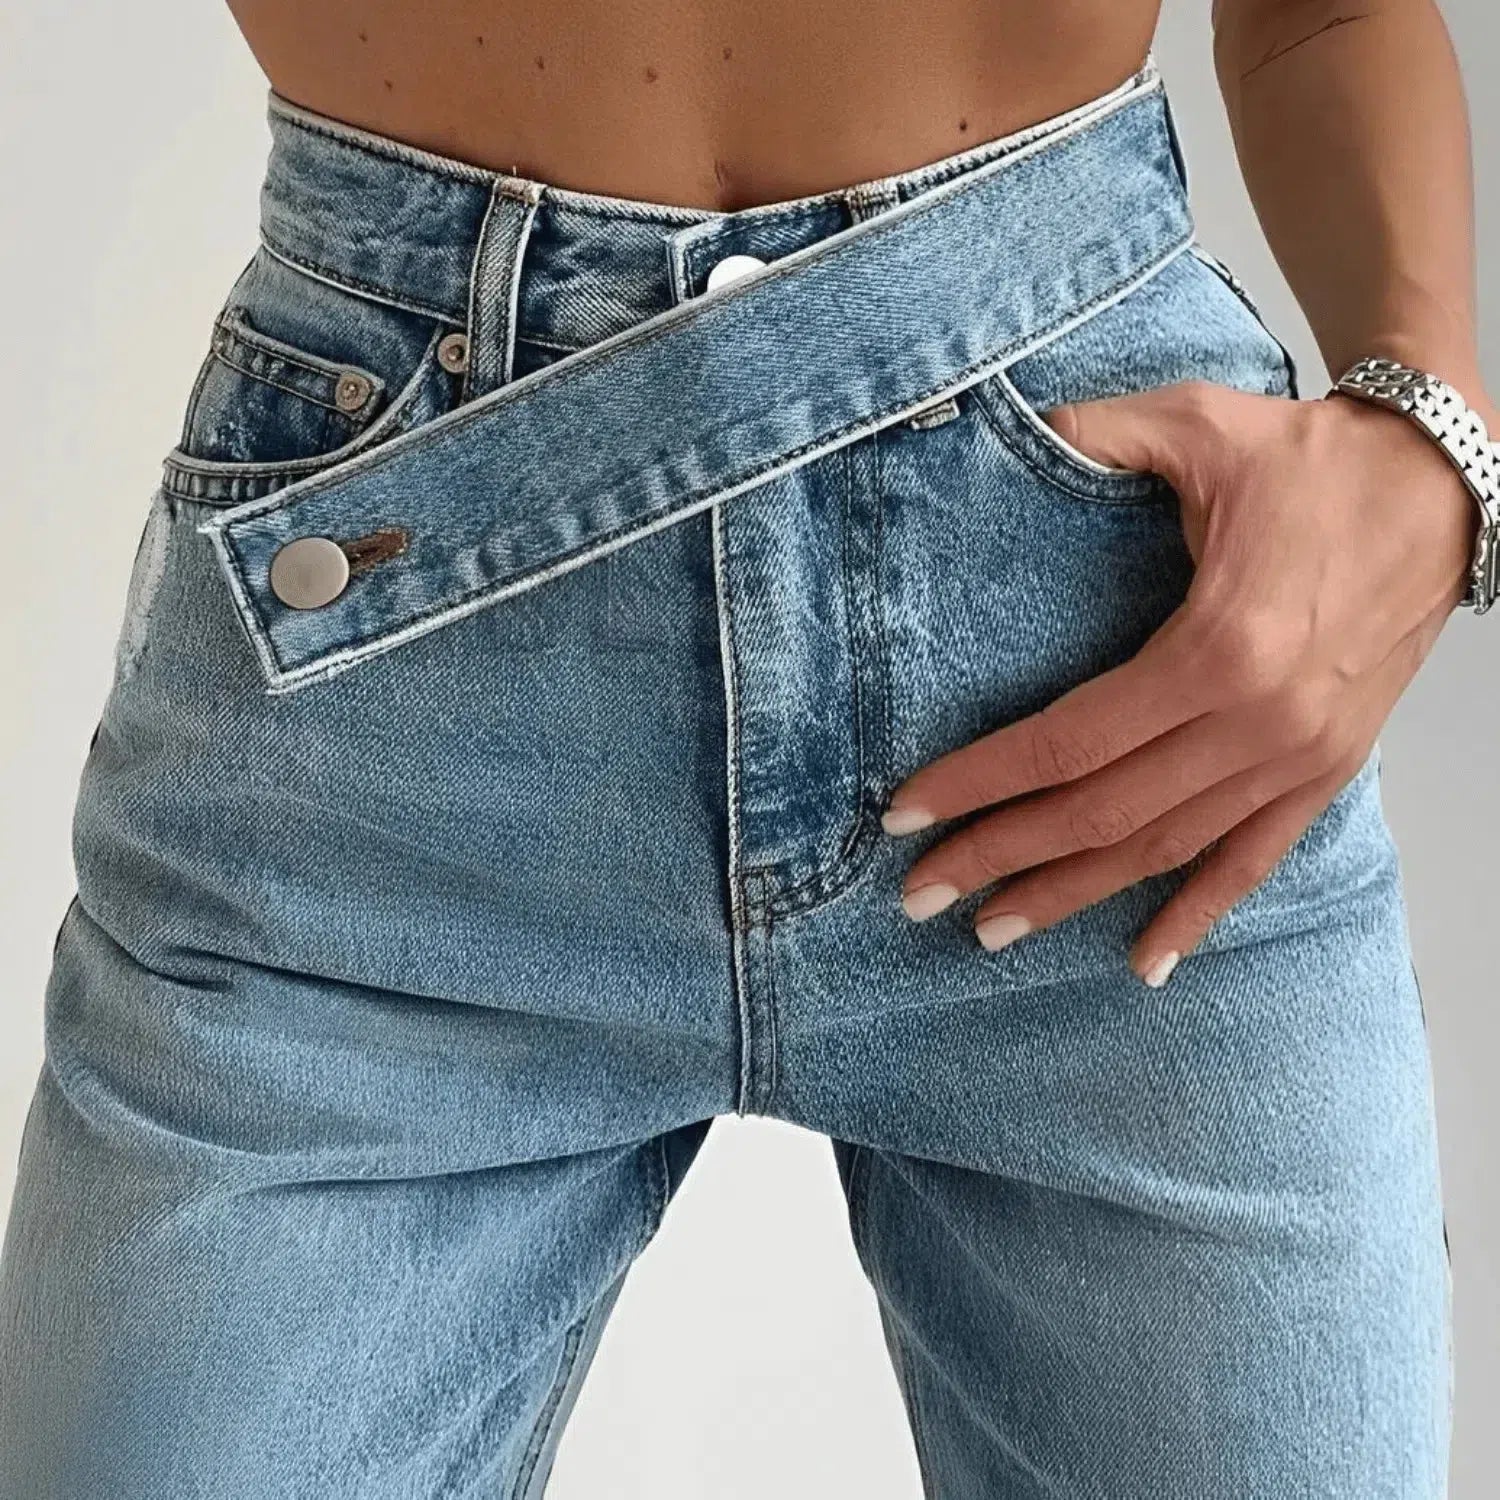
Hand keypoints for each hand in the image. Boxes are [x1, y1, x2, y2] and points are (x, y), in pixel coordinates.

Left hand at [883, 378, 1484, 985]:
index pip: (1067, 741)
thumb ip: (1094, 434)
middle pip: (1102, 813)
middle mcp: (1258, 722)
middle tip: (920, 892)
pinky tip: (1143, 961)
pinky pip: (1254, 859)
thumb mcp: (1196, 425)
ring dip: (1073, 893)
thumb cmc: (1316, 457)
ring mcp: (1298, 757)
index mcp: (1217, 647)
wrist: (1446, 480)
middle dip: (1000, 856)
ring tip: (991, 926)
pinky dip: (1198, 914)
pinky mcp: (1328, 769)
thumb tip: (1008, 425)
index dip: (980, 782)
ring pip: (1164, 850)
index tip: (908, 811)